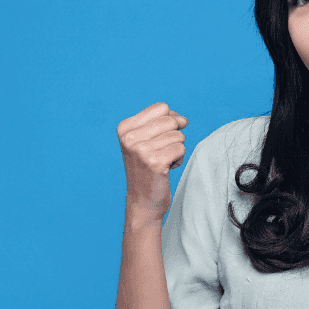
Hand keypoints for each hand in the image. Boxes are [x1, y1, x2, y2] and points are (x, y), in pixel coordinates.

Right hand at [117, 102, 187, 228]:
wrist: (143, 200)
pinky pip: (181, 149)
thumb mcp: (147, 139)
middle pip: (171, 120)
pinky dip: (178, 159)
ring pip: (178, 136)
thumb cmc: (148, 167)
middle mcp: (129, 137)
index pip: (162, 108)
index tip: (159, 138)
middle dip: (174, 136)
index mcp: (124, 128)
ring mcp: (141, 150)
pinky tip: (166, 169)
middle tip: (160, 152)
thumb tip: (183, 119)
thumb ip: (164, 121)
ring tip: (161, 162)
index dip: (169, 121)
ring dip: (176, 150)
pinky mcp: (154, 162)